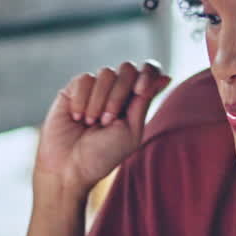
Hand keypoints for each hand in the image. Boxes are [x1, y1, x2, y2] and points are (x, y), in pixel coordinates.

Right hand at [33, 60, 172, 193]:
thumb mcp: (131, 132)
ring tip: (91, 123)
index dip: (148, 73)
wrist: (69, 166)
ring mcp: (95, 89)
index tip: (140, 90)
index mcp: (135, 101)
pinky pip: (84, 79)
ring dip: (99, 101)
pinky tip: (77, 117)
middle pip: (127, 68)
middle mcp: (116, 91)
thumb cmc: (103, 155)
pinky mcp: (73, 89)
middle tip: (107, 121)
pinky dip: (82, 100)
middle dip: (119, 95)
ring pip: (106, 73)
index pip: (148, 71)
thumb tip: (166, 76)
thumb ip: (144, 102)